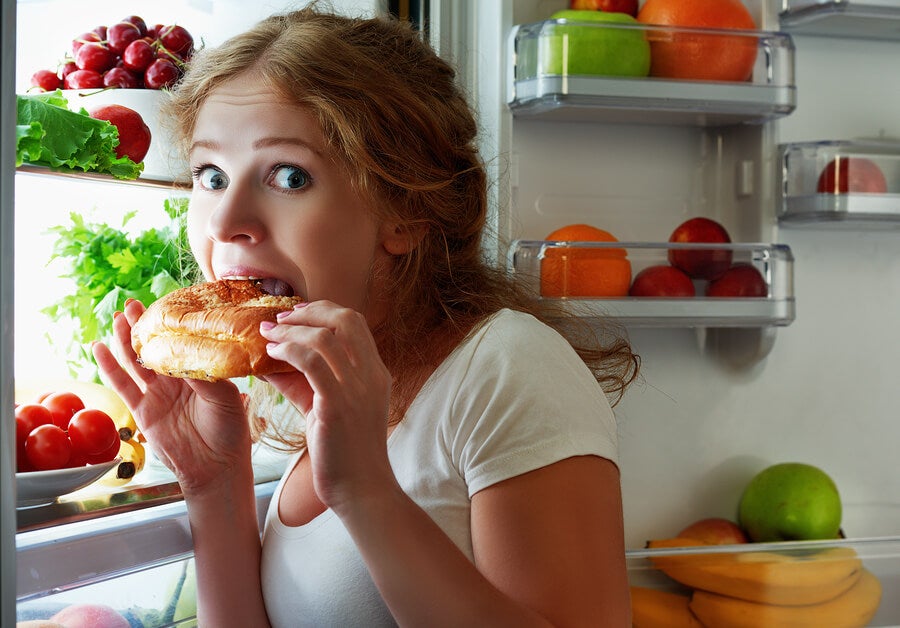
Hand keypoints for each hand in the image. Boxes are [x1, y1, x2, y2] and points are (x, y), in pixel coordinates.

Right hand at [92, 299, 251, 493]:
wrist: (217, 467)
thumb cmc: (229, 431)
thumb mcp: (224, 396)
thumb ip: (203, 375)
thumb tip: (184, 352)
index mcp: (200, 372)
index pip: (181, 342)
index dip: (169, 325)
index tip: (162, 305)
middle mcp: (177, 380)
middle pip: (155, 347)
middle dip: (143, 325)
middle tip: (132, 304)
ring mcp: (158, 394)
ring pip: (137, 361)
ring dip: (126, 340)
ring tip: (118, 317)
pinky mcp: (143, 411)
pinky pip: (123, 385)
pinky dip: (109, 366)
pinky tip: (99, 347)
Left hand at [261, 301, 395, 512]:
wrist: (361, 489)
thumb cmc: (344, 452)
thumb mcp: (328, 408)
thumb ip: (305, 383)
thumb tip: (272, 362)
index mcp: (375, 372)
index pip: (355, 322)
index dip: (324, 310)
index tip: (296, 314)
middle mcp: (371, 375)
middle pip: (345, 319)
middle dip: (309, 311)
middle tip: (280, 318)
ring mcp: (357, 389)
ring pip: (324, 337)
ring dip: (290, 330)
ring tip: (268, 335)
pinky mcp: (337, 405)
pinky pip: (311, 363)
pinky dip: (288, 351)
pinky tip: (271, 356)